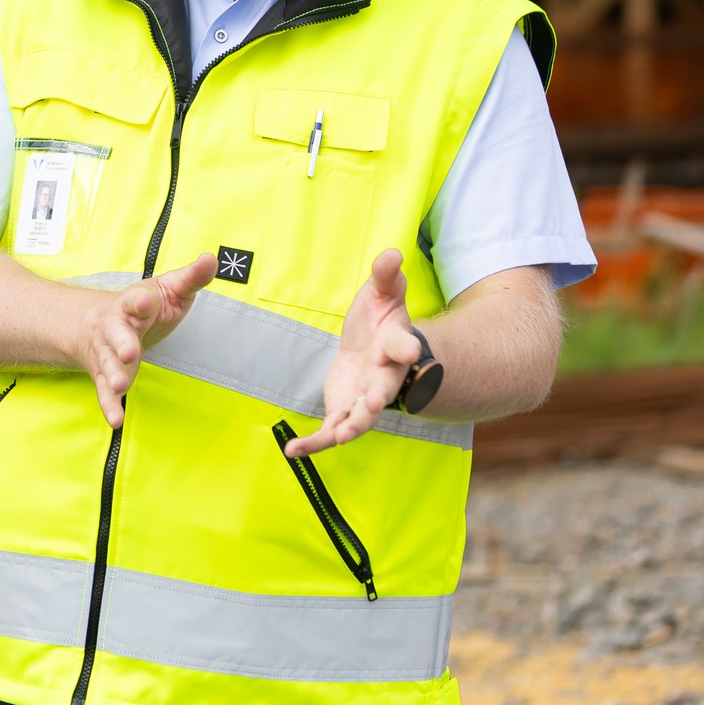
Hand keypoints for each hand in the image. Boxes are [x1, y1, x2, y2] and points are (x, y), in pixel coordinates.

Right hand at [74, 253, 215, 428]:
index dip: (141, 301)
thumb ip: (191, 277)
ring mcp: (107, 352)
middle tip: (128, 352)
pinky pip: (104, 391)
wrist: (94, 324)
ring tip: (120, 385)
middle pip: (116, 333)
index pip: (136, 300)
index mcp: (133, 304)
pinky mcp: (105, 375)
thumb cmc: (142, 307)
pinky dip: (109, 405)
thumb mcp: (168, 288)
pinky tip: (116, 419)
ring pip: (107, 362)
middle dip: (121, 342)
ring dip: (112, 374)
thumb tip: (212, 259)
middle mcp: (115, 327)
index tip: (146, 300)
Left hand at [284, 249, 427, 457]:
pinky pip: (329, 430)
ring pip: (361, 418)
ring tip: (337, 438)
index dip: (406, 347)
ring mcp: (365, 398)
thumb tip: (392, 253)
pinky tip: (293, 451)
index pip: (403, 347)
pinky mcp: (344, 409)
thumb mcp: (383, 294)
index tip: (410, 347)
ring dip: (351, 428)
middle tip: (375, 404)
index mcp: (394, 346)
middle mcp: (383, 377)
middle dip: (379, 398)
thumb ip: (386, 277)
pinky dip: (314, 443)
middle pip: (385, 390)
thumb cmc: (380, 319)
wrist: (373, 347)